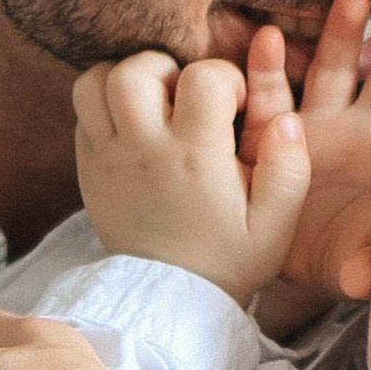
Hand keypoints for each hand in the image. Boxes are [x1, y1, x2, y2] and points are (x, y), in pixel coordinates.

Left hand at [72, 51, 310, 301]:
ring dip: (126, 80)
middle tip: (186, 97)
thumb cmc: (228, 260)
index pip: (203, 76)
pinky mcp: (87, 170)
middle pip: (136, 68)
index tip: (233, 107)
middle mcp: (144, 151)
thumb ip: (289, 168)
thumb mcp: (275, 225)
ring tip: (155, 103)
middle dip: (167, 68)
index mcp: (195, 157)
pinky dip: (105, 106)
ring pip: (94, 82)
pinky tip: (135, 128)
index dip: (226, 79)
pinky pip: (82, 113)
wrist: (171, 301)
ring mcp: (107, 159)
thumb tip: (285, 119)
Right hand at [242, 0, 370, 302]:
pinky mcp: (276, 126)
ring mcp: (323, 121)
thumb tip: (365, 279)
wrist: (282, 251)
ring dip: (344, 33)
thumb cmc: (334, 253)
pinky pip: (272, 93)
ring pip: (337, 69)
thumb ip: (363, 264)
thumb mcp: (350, 263)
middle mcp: (368, 130)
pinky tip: (271, 38)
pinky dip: (269, 66)